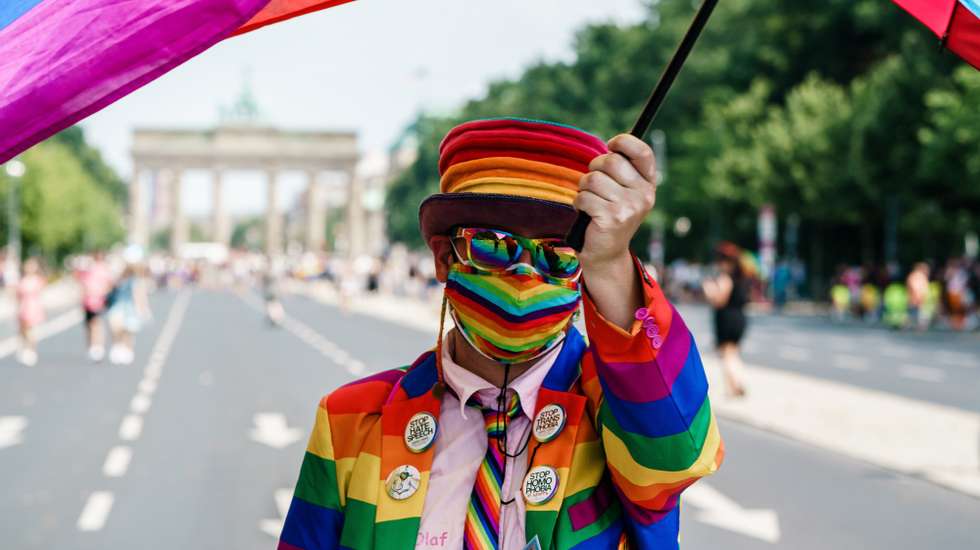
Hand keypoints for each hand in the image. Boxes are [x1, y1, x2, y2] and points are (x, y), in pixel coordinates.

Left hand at [573, 134, 657, 270]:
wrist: (606, 253)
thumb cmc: (610, 214)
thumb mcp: (623, 191)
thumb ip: (623, 169)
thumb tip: (613, 144)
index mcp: (648, 184)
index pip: (642, 152)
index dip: (624, 142)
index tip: (611, 146)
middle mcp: (644, 195)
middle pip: (610, 161)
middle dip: (594, 168)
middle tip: (593, 183)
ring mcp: (629, 207)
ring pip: (593, 179)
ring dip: (584, 188)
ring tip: (590, 200)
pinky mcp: (612, 218)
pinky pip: (584, 197)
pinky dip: (579, 203)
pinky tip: (586, 213)